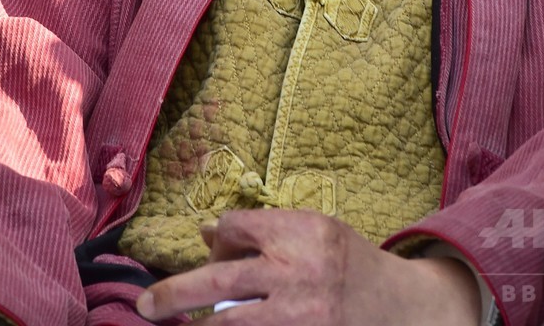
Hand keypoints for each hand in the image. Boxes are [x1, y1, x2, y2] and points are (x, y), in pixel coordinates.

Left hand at [135, 207, 480, 324]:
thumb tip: (206, 233)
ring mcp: (298, 313)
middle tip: (145, 305)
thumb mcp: (314, 230)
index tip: (211, 248)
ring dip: (199, 325)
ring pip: (228, 321)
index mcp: (301, 231)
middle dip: (174, 293)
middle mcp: (297, 270)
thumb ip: (264, 230)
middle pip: (218, 277)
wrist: (398, 307)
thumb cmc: (349, 262)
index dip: (217, 236)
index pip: (236, 226)